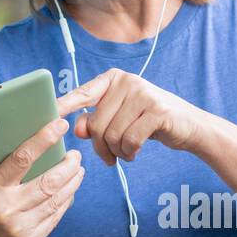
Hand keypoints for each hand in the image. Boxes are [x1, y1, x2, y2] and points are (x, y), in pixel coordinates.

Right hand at [0, 117, 84, 236]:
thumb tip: (13, 147)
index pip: (22, 157)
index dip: (44, 138)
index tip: (59, 126)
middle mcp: (8, 208)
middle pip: (49, 180)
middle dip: (68, 164)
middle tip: (76, 155)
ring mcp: (21, 227)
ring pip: (57, 198)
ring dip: (72, 181)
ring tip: (78, 170)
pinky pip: (55, 216)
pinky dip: (65, 201)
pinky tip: (69, 190)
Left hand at [56, 67, 203, 164]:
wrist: (189, 126)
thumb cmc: (147, 122)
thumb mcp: (119, 119)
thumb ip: (96, 121)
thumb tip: (78, 128)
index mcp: (113, 79)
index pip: (82, 94)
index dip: (63, 105)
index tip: (47, 114)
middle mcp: (127, 81)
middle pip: (96, 124)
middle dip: (100, 147)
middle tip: (110, 157)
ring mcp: (143, 93)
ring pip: (111, 135)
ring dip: (116, 152)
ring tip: (126, 152)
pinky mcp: (157, 111)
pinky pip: (129, 140)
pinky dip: (129, 153)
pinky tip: (135, 152)